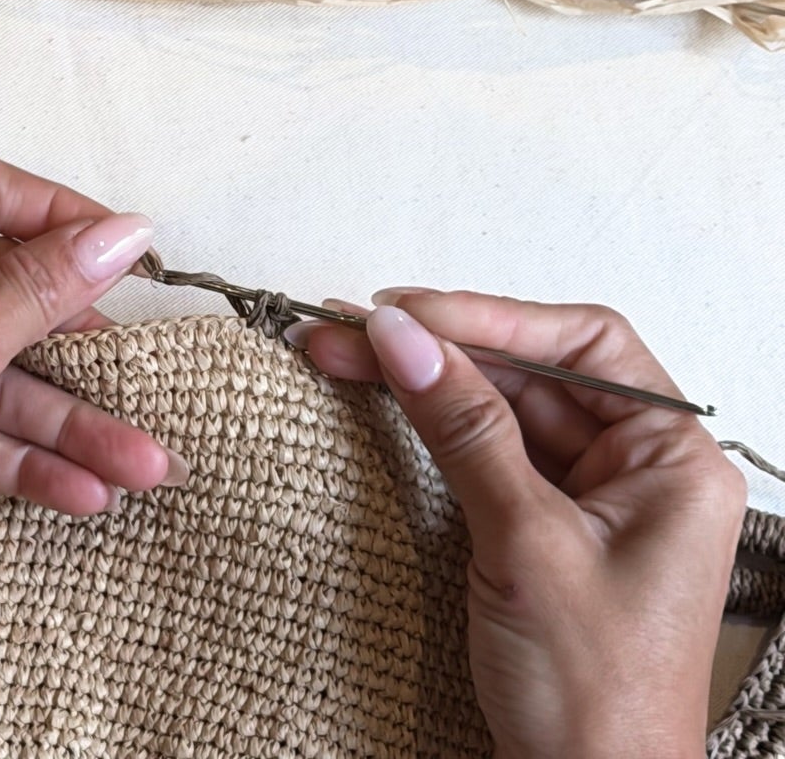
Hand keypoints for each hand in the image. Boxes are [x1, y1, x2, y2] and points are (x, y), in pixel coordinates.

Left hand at [0, 155, 183, 758]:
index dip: (57, 209)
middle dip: (78, 342)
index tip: (121, 252)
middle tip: (135, 370)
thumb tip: (124, 229)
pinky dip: (17, 452)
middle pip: (1, 288)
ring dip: (66, 418)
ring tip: (145, 467)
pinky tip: (83, 494)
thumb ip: (46, 286)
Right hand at [295, 292, 744, 758]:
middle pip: (531, 371)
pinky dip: (429, 425)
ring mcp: (589, 499)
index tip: (408, 315)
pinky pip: (486, 451)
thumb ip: (465, 429)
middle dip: (437, 347)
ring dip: (421, 380)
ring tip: (341, 352)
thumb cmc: (595, 701)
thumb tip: (404, 337)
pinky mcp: (544, 527)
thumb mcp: (525, 546)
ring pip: (499, 407)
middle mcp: (638, 469)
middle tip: (350, 330)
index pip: (583, 345)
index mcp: (673, 462)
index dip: (493, 318)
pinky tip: (380, 399)